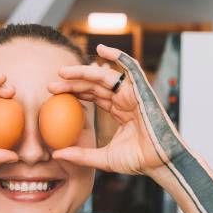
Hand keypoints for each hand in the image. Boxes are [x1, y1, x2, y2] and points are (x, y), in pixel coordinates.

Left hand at [47, 43, 175, 177]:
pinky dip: (118, 56)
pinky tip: (101, 49)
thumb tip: (56, 154)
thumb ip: (81, 155)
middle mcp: (126, 99)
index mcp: (119, 111)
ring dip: (83, 72)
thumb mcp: (103, 159)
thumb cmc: (139, 161)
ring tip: (62, 73)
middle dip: (72, 83)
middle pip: (94, 85)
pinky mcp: (142, 90)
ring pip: (105, 76)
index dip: (74, 92)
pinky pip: (131, 67)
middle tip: (51, 86)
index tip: (53, 94)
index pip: (93, 96)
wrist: (162, 162)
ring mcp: (134, 93)